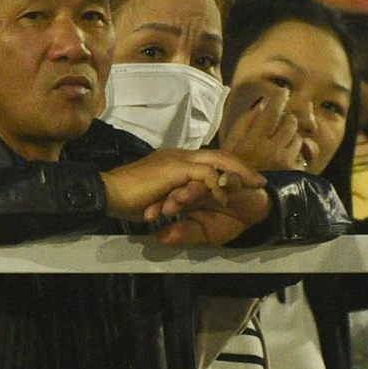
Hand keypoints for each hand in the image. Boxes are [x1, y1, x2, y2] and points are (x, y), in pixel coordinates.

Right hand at [102, 149, 264, 222]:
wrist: (108, 193)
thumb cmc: (128, 200)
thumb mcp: (157, 202)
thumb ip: (171, 203)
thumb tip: (177, 213)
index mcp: (175, 160)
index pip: (208, 159)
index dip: (228, 168)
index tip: (244, 181)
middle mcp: (179, 154)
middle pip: (219, 155)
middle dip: (241, 167)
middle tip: (260, 181)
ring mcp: (178, 158)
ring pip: (218, 159)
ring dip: (237, 173)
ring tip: (252, 186)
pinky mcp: (176, 168)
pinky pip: (206, 173)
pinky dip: (219, 183)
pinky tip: (226, 196)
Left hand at [153, 185, 272, 246]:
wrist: (255, 214)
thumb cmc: (227, 221)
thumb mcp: (203, 234)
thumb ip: (184, 234)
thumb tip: (160, 237)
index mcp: (187, 193)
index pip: (168, 194)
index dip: (158, 204)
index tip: (147, 217)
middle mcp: (198, 182)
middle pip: (181, 183)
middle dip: (171, 195)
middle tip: (164, 209)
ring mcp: (216, 177)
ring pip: (201, 178)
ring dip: (192, 188)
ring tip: (183, 199)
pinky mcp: (236, 176)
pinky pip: (229, 175)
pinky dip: (226, 179)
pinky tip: (219, 186)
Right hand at [220, 84, 303, 173]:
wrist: (239, 195)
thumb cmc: (234, 165)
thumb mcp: (233, 142)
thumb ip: (246, 121)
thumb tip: (263, 104)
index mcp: (253, 140)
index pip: (272, 112)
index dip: (279, 98)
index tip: (284, 91)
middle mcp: (270, 149)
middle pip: (290, 122)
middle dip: (287, 118)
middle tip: (280, 121)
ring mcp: (283, 161)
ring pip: (298, 137)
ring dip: (291, 136)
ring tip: (280, 142)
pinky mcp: (291, 172)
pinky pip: (301, 153)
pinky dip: (295, 151)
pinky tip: (284, 155)